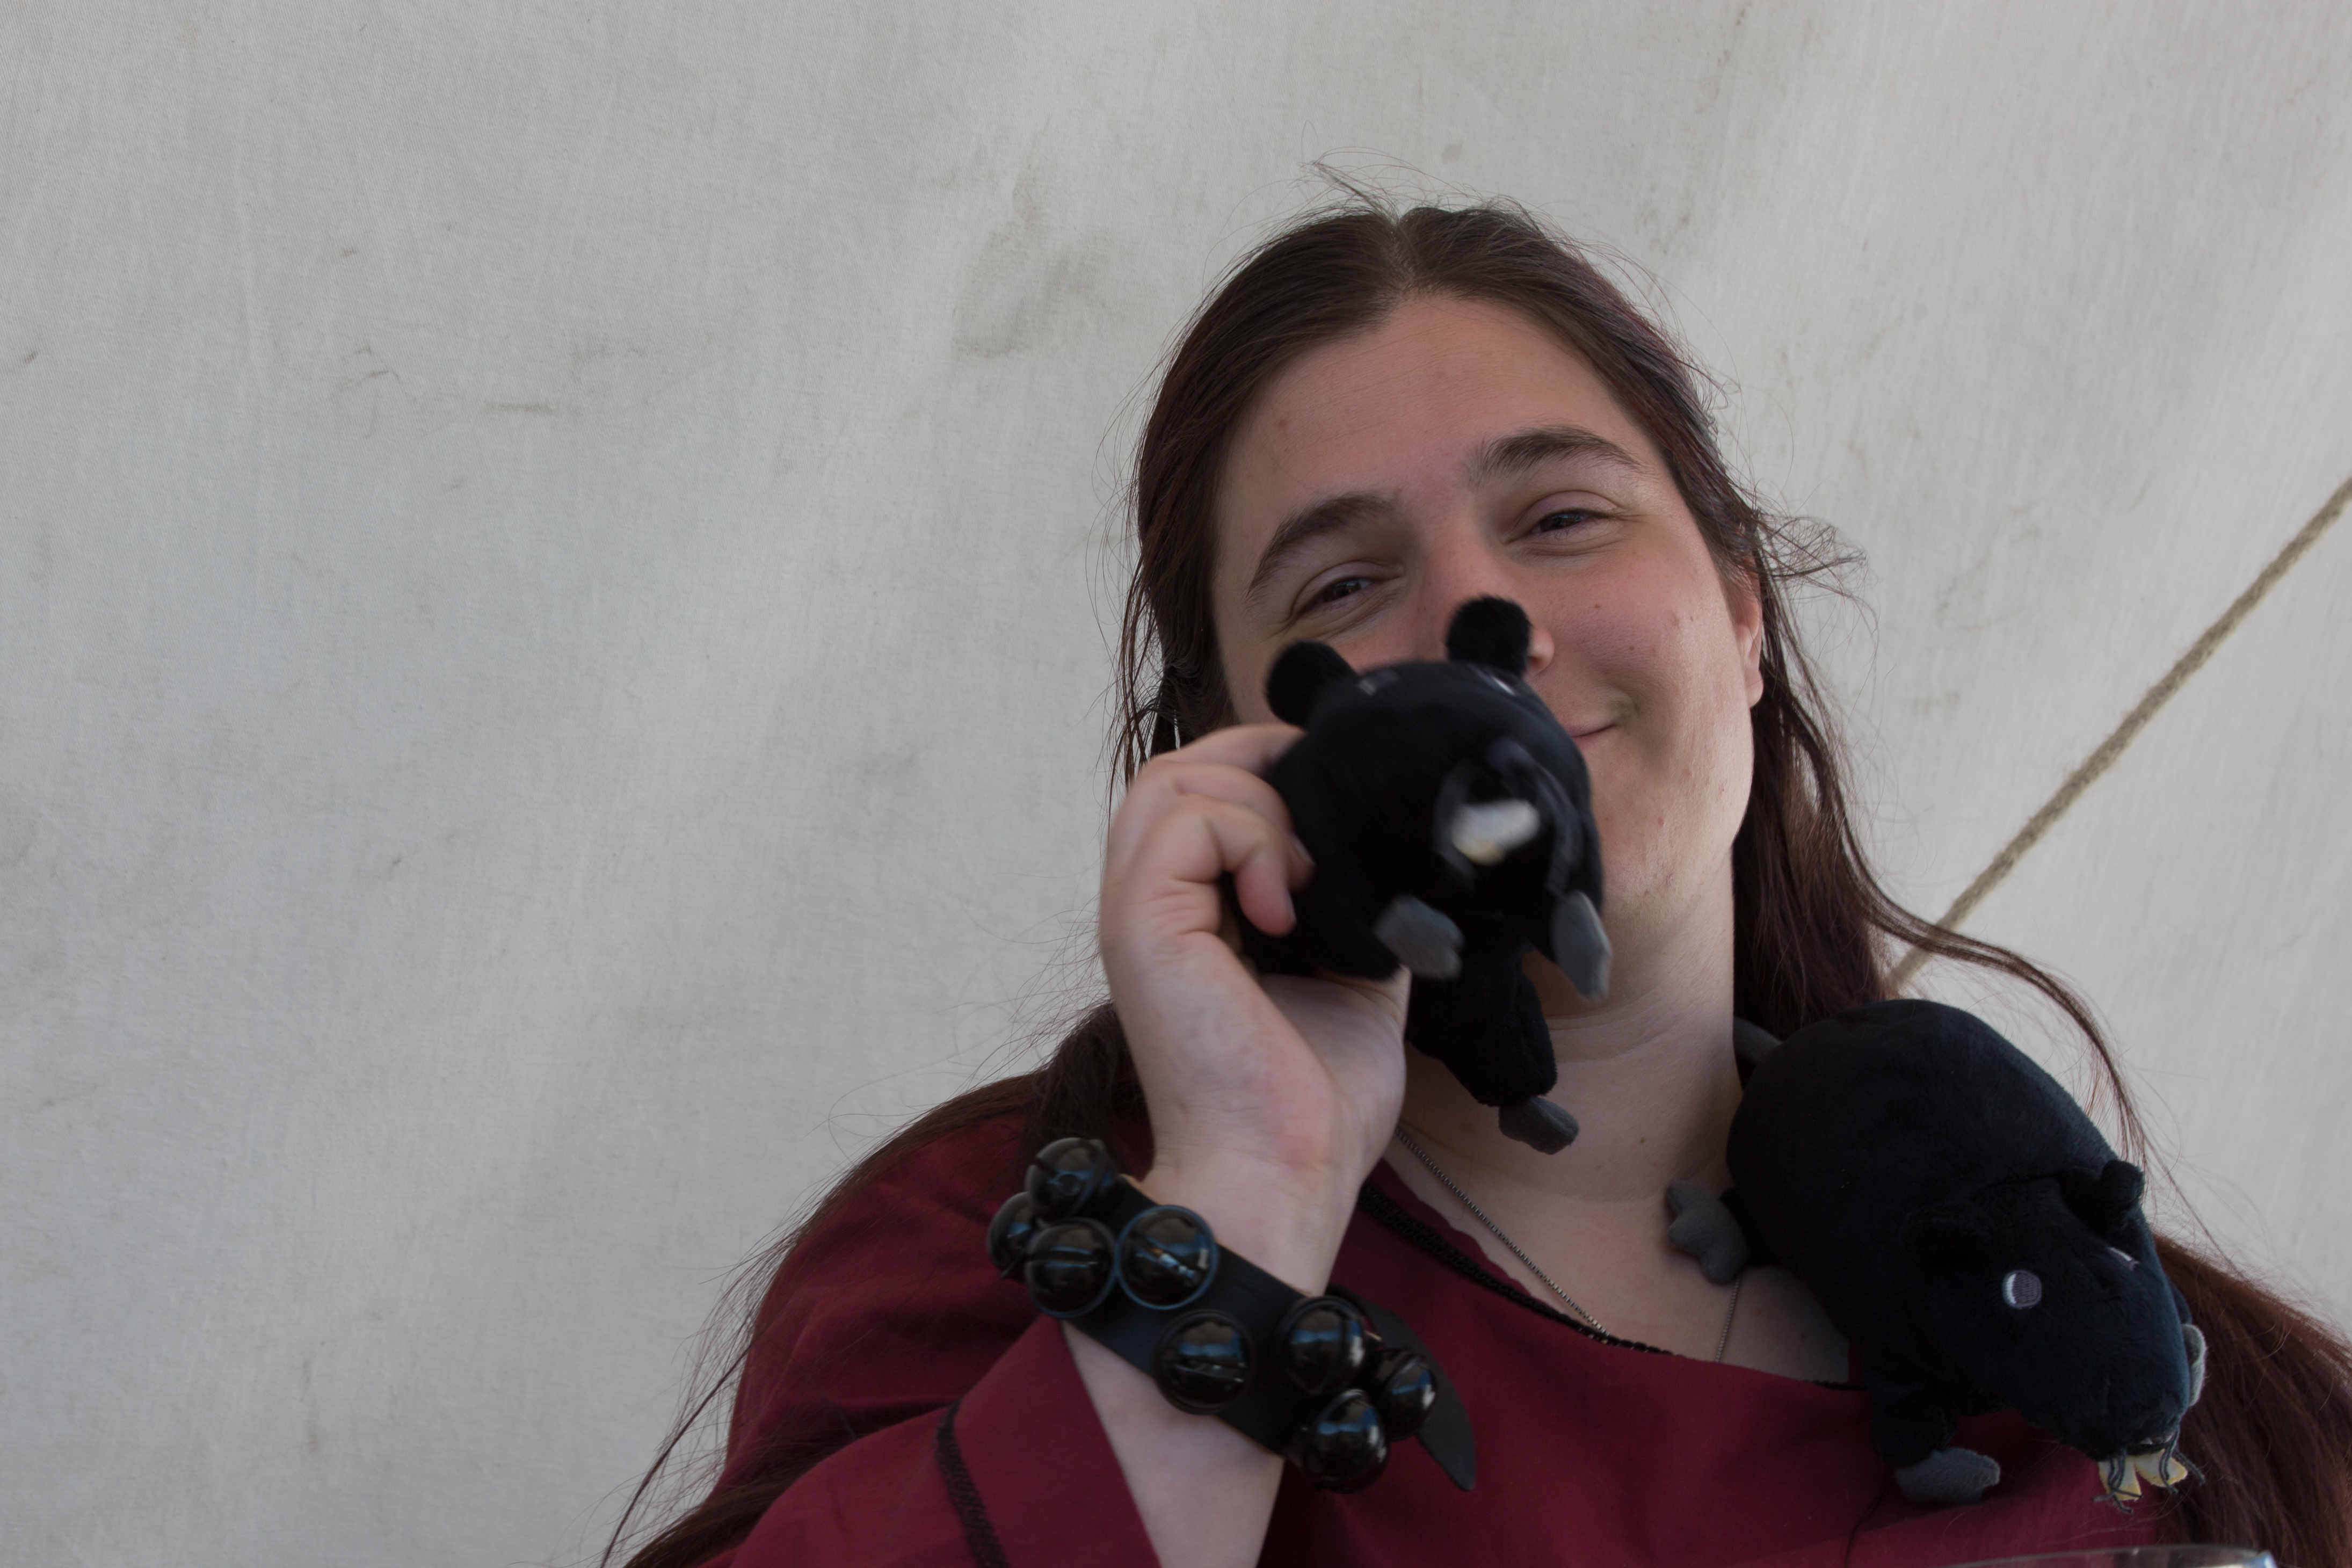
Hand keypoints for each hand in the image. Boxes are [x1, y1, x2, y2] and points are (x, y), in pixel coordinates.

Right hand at [1098, 724, 1408, 1289]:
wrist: (1287, 1171)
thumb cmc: (1315, 1103)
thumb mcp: (1359, 976)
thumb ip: (1359, 906)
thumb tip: (1396, 847)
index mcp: (1194, 915)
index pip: (1204, 792)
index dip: (1267, 765)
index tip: (1338, 788)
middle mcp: (1154, 905)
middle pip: (1177, 768)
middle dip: (1259, 758)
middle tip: (1325, 805)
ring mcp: (1137, 912)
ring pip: (1170, 779)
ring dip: (1258, 802)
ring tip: (1305, 874)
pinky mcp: (1138, 924)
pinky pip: (1183, 822)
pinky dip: (1250, 840)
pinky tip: (1287, 908)